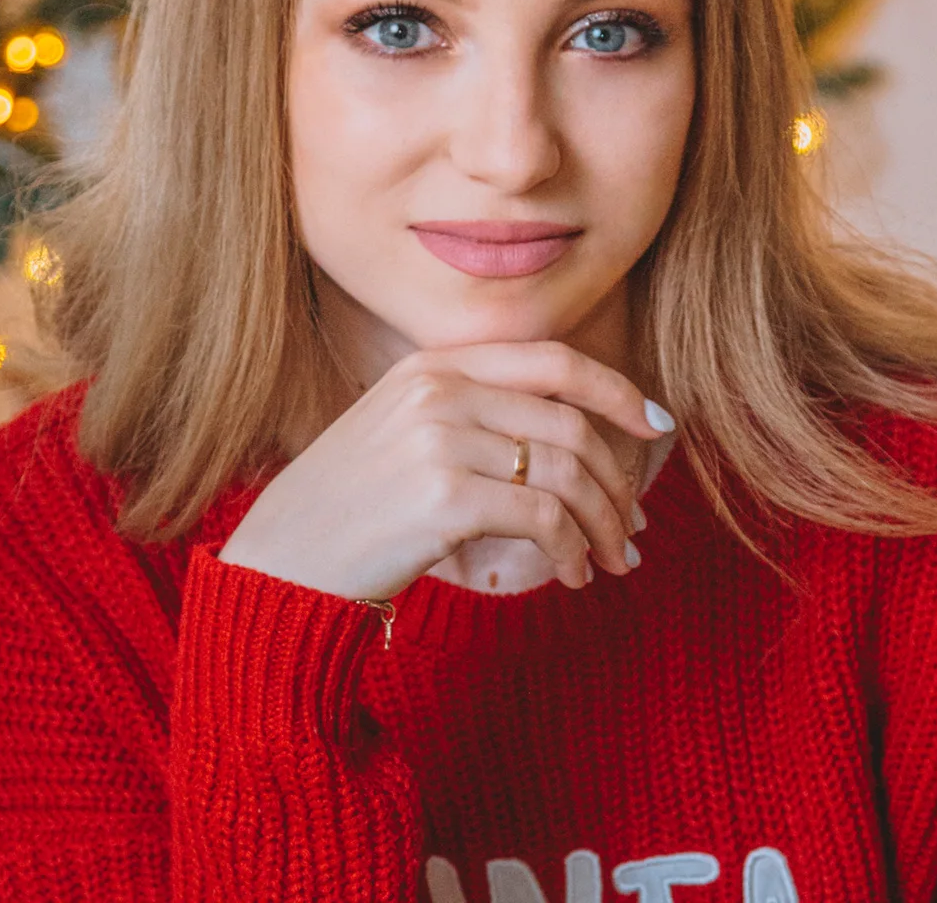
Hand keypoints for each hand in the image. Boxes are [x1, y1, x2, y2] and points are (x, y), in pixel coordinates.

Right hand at [216, 340, 671, 601]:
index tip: (655, 424)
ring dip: (601, 523)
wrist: (281, 563)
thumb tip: (573, 440)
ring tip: (610, 561)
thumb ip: (472, 413)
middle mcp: (438, 390)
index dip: (615, 389)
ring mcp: (439, 439)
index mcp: (433, 365)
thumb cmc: (351, 508)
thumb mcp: (403, 431)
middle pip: (569, 423)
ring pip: (564, 472)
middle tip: (632, 528)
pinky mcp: (443, 497)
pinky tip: (571, 577)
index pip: (551, 359)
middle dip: (615, 479)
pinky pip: (543, 518)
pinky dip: (570, 551)